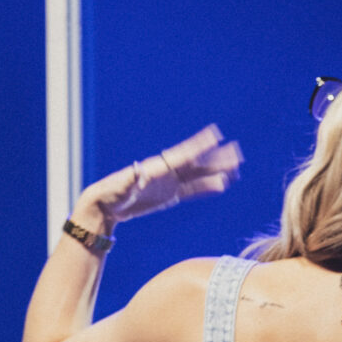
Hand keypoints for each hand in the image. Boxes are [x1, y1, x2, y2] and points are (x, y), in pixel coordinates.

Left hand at [82, 125, 241, 226]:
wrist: (105, 206)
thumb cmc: (109, 194)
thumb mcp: (119, 187)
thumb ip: (130, 180)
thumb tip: (138, 172)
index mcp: (156, 168)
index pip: (182, 156)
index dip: (198, 146)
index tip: (215, 136)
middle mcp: (166, 173)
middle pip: (196, 164)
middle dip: (216, 159)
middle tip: (237, 152)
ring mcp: (169, 184)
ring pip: (198, 177)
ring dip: (216, 173)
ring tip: (236, 169)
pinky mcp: (170, 196)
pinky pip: (193, 191)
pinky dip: (207, 188)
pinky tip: (222, 185)